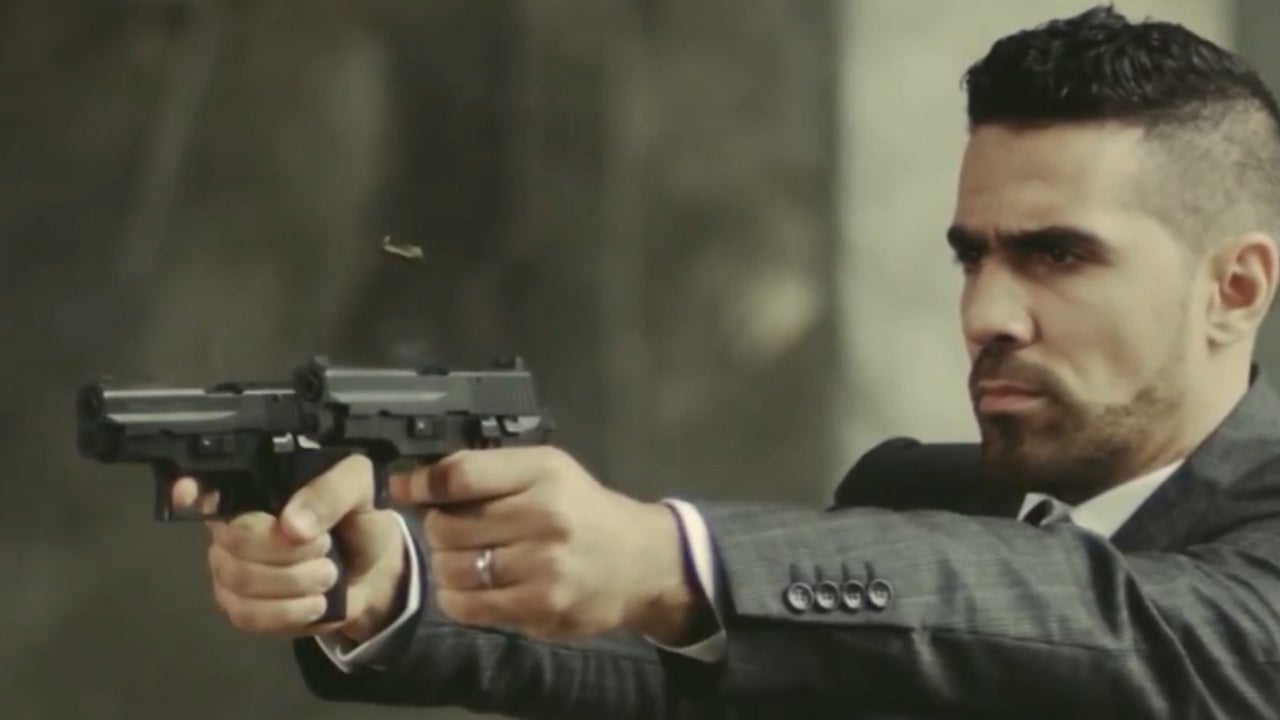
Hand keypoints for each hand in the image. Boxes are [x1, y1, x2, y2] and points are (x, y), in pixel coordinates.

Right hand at [174, 454, 407, 642]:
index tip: (187, 494)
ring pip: (238, 580)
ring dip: (294, 583)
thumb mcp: (362, 488)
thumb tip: (292, 525)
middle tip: (325, 549)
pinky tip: (316, 604)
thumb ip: (332, 492)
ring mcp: (231, 568)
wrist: (375, 571)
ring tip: (328, 575)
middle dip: (287, 552)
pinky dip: (288, 613)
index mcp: (257, 487)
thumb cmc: (360, 520)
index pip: (207, 485)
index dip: (191, 490)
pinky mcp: (242, 607)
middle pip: (232, 541)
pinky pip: (246, 615)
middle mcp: (233, 526)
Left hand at [391, 446, 700, 642]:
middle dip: (438, 528)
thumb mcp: (546, 471)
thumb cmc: (582, 510)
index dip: (422, 484)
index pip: (461, 475)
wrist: (640, 562)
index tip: (405, 490)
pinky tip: (471, 588)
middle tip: (453, 530)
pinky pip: (469, 606)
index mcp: (544, 471)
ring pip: (454, 567)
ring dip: (447, 565)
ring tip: (465, 560)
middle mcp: (545, 514)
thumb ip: (484, 472)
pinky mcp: (542, 606)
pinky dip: (456, 598)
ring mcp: (544, 565)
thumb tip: (409, 485)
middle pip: (449, 524)